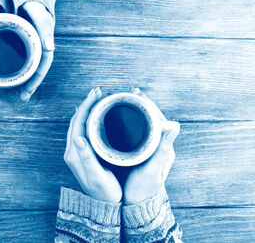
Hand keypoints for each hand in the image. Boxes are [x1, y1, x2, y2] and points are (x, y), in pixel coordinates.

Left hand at [20, 1, 54, 100]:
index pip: (41, 68)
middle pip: (34, 71)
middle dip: (29, 86)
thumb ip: (45, 30)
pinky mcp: (22, 46)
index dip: (35, 82)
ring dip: (22, 80)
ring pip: (27, 68)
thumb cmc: (37, 7)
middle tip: (22, 98)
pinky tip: (7, 75)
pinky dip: (15, 69)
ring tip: (14, 92)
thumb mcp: (41, 17)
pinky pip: (20, 61)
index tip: (27, 93)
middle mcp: (38, 50)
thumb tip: (50, 48)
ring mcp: (30, 49)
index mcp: (44, 47)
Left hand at [64, 88, 122, 202]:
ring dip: (87, 110)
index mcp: (75, 153)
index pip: (78, 123)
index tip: (96, 93)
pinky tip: (97, 116)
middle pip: (77, 121)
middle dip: (86, 104)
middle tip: (98, 92)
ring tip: (98, 99)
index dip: (86, 106)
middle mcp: (73, 151)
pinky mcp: (83, 154)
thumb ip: (87, 158)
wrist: (104, 206)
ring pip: (79, 125)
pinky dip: (89, 120)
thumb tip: (78, 137)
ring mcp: (77, 152)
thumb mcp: (97, 176)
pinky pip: (84, 131)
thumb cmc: (104, 193)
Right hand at [123, 89, 179, 204]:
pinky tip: (122, 118)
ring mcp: (150, 150)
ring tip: (126, 101)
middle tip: (131, 92)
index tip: (137, 94)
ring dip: (137, 111)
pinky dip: (131, 122)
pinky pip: (139, 132)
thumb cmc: (142, 190)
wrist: (137, 205)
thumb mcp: (151, 171)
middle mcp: (160, 147)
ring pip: (146, 125)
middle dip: (143, 105)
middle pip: (153, 120)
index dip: (149, 105)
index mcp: (165, 148)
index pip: (160, 120)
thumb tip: (176, 125)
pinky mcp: (142, 153)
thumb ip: (162, 150)